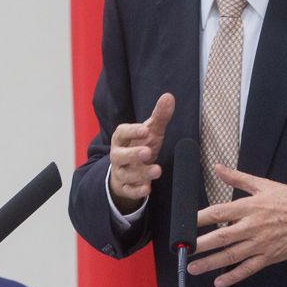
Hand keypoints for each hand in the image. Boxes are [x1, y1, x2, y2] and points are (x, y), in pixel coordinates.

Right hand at [107, 93, 173, 212]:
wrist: (129, 170)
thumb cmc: (140, 146)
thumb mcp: (151, 132)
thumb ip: (159, 116)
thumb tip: (169, 96)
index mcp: (121, 139)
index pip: (122, 133)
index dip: (132, 131)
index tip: (145, 129)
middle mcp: (118, 155)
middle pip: (120, 155)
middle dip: (133, 154)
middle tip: (147, 152)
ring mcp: (121, 172)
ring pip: (126, 174)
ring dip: (141, 173)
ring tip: (157, 170)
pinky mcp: (125, 187)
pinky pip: (128, 190)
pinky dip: (137, 191)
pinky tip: (147, 189)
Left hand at [188, 165, 286, 286]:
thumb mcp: (264, 185)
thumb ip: (238, 177)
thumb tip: (218, 167)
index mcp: (250, 207)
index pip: (218, 212)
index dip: (198, 219)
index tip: (183, 224)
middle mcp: (252, 226)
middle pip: (220, 237)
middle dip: (199, 245)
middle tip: (183, 250)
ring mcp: (261, 244)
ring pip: (231, 255)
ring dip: (210, 263)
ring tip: (193, 268)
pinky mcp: (269, 257)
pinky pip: (248, 269)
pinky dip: (233, 276)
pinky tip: (219, 281)